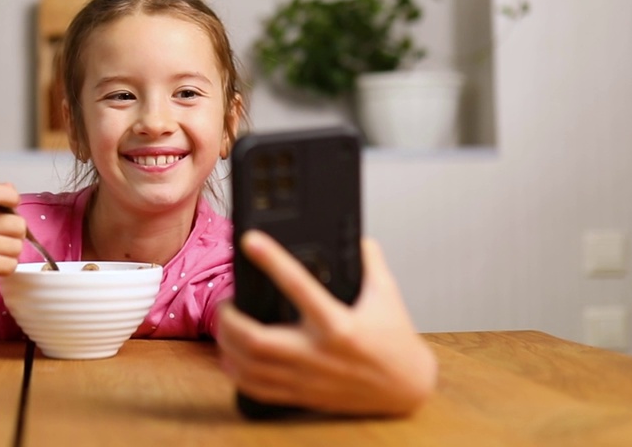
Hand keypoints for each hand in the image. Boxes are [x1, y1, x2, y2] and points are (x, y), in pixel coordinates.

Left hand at [216, 230, 437, 415]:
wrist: (407, 388)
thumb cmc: (395, 341)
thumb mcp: (387, 296)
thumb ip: (370, 263)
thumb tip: (357, 235)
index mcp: (339, 324)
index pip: (298, 285)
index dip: (271, 260)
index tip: (250, 240)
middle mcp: (318, 353)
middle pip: (256, 339)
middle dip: (230, 319)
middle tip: (225, 302)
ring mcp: (307, 377)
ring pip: (251, 366)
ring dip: (227, 345)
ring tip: (224, 326)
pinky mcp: (303, 394)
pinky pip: (258, 389)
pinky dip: (236, 373)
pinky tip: (229, 358)